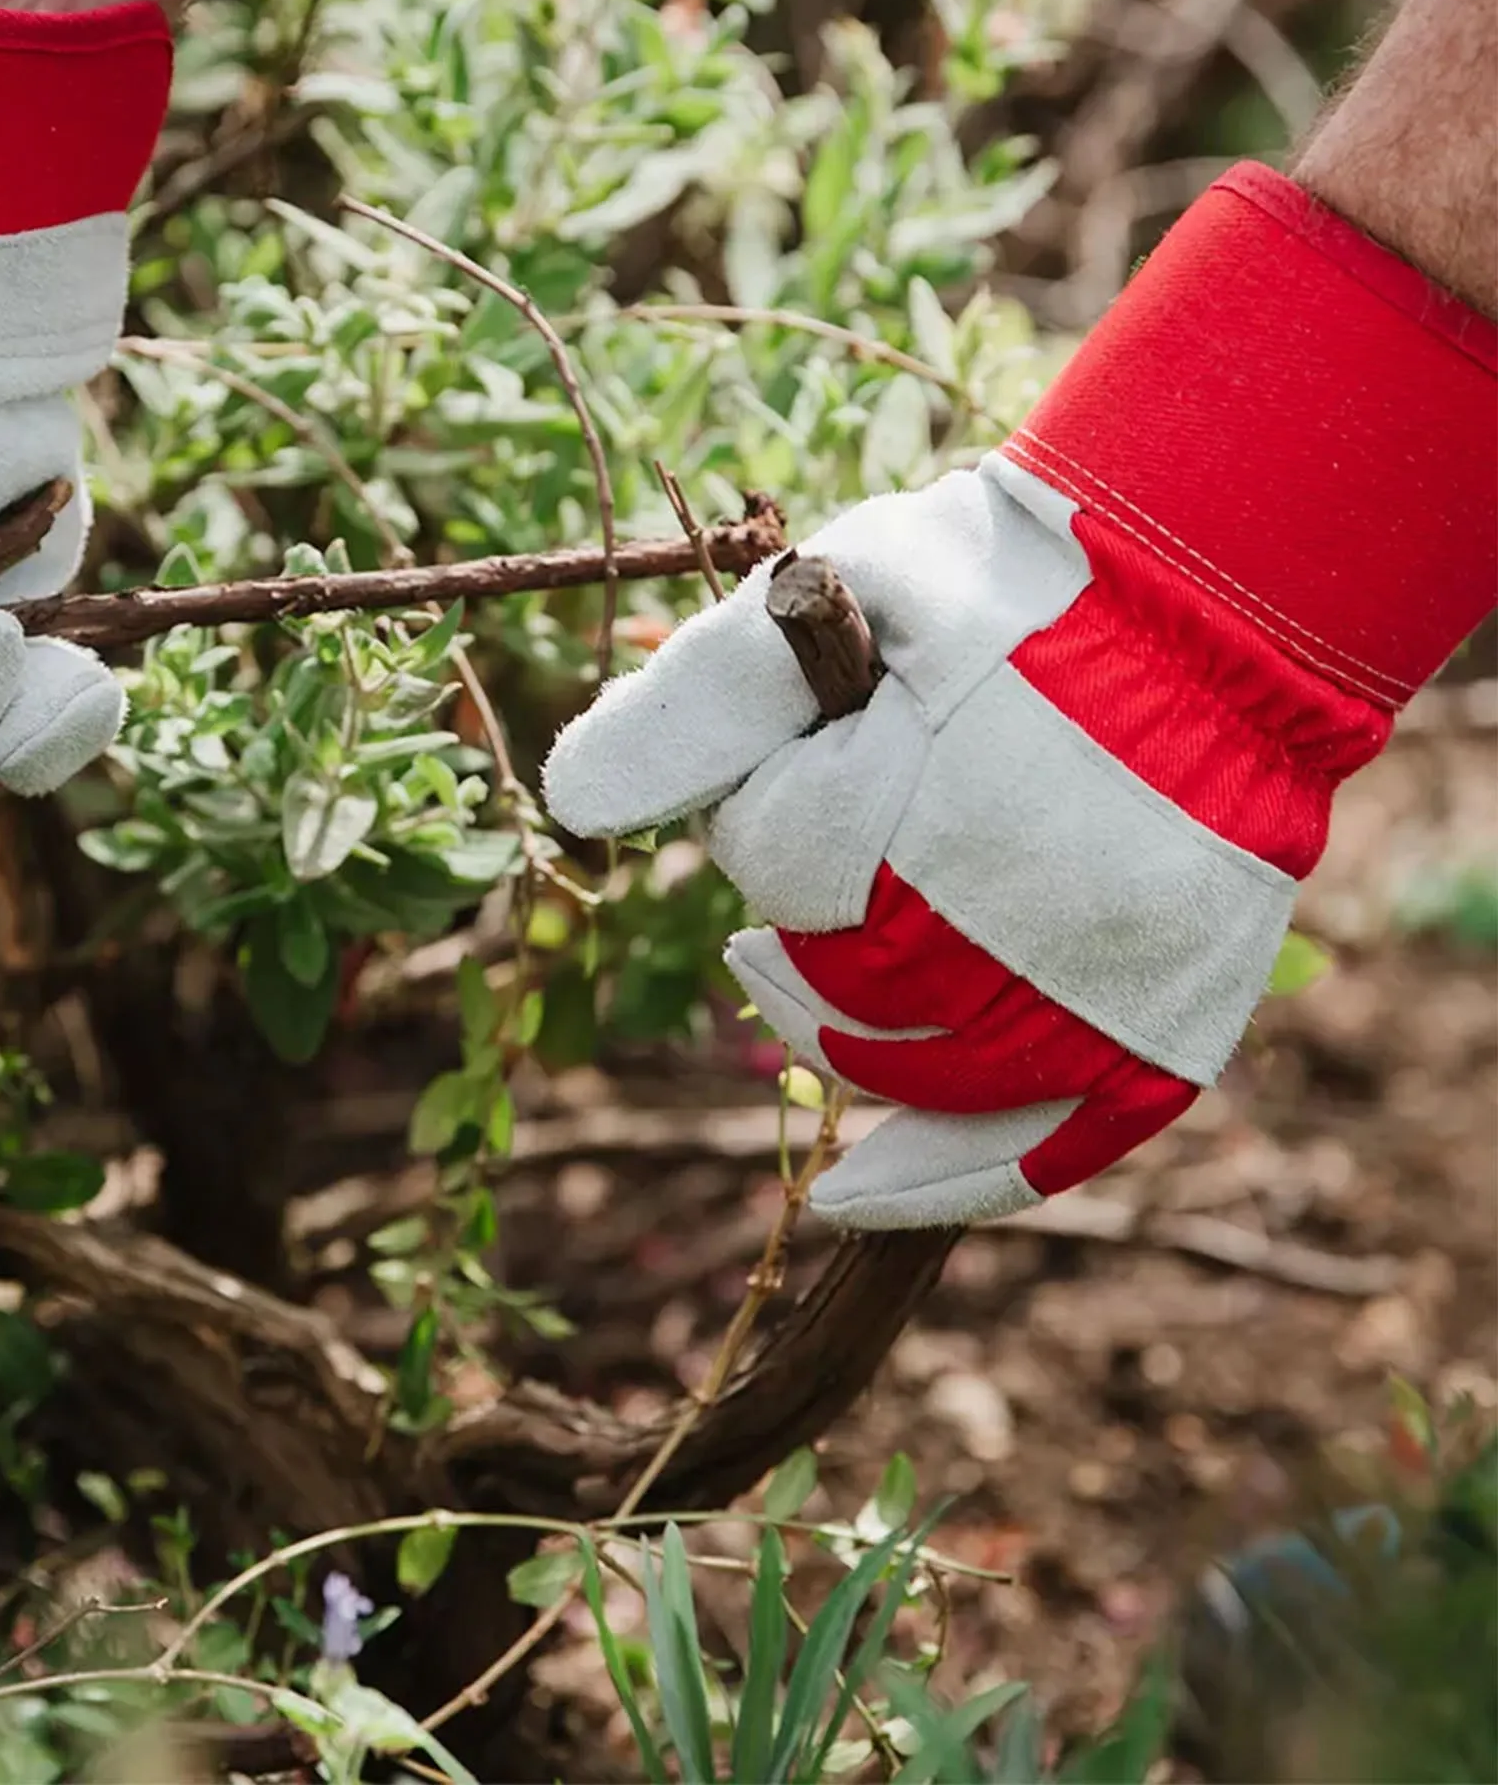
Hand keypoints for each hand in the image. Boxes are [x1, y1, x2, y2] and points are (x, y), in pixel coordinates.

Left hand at [545, 165, 1493, 1227]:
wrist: (1213, 596)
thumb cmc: (1005, 589)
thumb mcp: (834, 592)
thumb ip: (699, 700)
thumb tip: (573, 804)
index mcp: (926, 813)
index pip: (778, 863)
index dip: (766, 809)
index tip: (806, 752)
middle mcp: (1019, 926)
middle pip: (840, 981)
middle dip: (794, 926)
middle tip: (793, 870)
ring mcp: (1103, 989)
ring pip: (925, 1074)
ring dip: (842, 1038)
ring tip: (797, 985)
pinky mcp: (1167, 1025)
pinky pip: (1049, 1146)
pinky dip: (948, 1177)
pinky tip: (861, 1198)